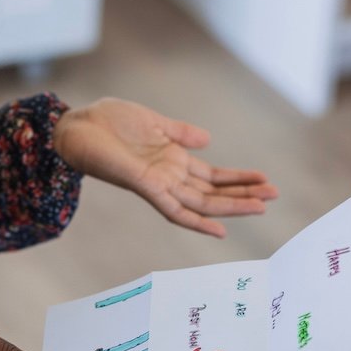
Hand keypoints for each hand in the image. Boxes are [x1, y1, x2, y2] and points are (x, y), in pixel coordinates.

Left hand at [52, 98, 277, 236]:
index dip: (238, 180)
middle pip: (213, 192)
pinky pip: (175, 210)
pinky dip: (196, 221)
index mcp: (173, 160)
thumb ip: (180, 132)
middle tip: (274, 196)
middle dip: (244, 195)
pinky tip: (218, 229)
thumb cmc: (107, 121)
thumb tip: (208, 140)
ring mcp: (159, 184)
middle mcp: (169, 177)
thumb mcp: (153, 121)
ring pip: (202, 202)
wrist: (75, 125)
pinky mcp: (145, 186)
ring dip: (232, 206)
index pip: (212, 176)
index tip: (265, 181)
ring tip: (261, 206)